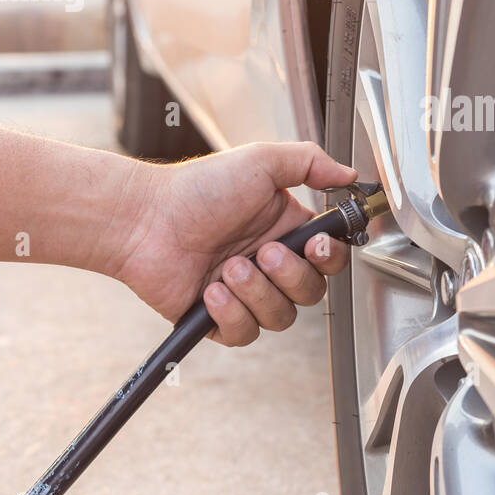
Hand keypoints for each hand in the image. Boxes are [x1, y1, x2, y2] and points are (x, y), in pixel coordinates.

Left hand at [112, 142, 356, 344]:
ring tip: (227, 267)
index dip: (328, 257)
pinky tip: (210, 290)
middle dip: (290, 275)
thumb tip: (350, 176)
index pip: (328, 257)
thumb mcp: (261, 161)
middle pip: (312, 292)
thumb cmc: (195, 189)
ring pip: (282, 317)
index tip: (314, 245)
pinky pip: (245, 333)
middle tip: (262, 252)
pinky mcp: (217, 319)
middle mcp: (269, 264)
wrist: (144, 219)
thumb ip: (311, 163)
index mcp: (285, 230)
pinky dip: (231, 313)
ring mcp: (245, 293)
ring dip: (257, 292)